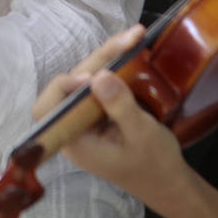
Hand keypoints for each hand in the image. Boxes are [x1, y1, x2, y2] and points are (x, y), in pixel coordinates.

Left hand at [32, 25, 188, 203]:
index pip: (48, 109)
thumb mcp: (141, 135)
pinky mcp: (99, 110)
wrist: (169, 181)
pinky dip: (114, 65)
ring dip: (109, 57)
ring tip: (135, 36)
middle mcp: (74, 126)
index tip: (92, 77)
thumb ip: (120, 107)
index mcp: (75, 140)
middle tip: (132, 38)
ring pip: (87, 79)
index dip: (64, 87)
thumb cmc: (154, 164)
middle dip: (100, 58)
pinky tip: (130, 48)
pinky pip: (100, 83)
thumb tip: (100, 76)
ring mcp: (87, 117)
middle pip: (73, 85)